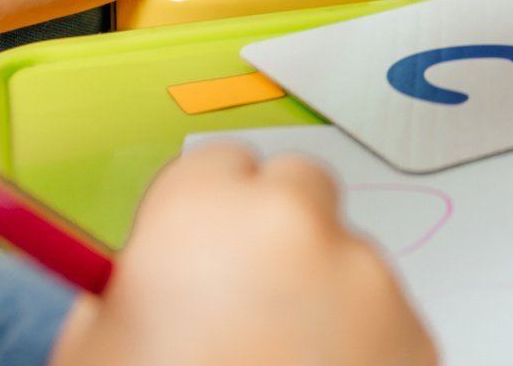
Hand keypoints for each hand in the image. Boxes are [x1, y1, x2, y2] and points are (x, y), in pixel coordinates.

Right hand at [49, 144, 432, 365]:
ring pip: (343, 260)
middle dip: (273, 238)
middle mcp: (292, 227)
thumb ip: (128, 293)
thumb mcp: (95, 351)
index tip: (195, 254)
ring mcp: (365, 279)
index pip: (216, 165)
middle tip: (242, 311)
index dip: (203, 216)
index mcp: (201, 216)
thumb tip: (153, 274)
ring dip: (320, 299)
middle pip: (295, 191)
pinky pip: (385, 320)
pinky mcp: (417, 335)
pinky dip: (362, 350)